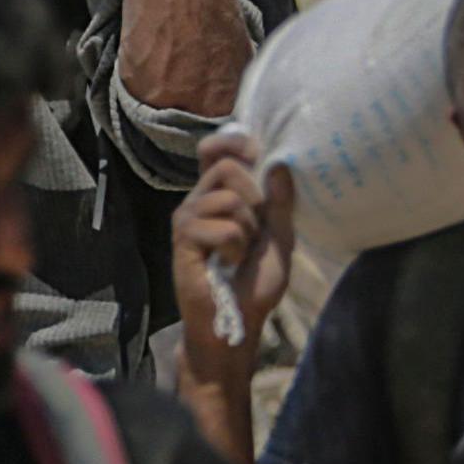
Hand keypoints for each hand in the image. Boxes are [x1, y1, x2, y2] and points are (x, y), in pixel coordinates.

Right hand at [173, 131, 296, 391]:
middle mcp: (199, 201)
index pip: (215, 149)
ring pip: (226, 197)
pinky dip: (234, 246)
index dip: (232, 141)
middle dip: (254, 196)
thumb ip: (281, 203)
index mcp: (221, 195)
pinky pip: (219, 226)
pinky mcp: (182, 240)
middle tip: (255, 229)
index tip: (254, 151)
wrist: (236, 322)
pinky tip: (226, 264)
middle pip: (227, 166)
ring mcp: (187, 219)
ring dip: (246, 227)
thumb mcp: (280, 238)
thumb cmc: (255, 282)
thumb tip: (279, 164)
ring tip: (240, 252)